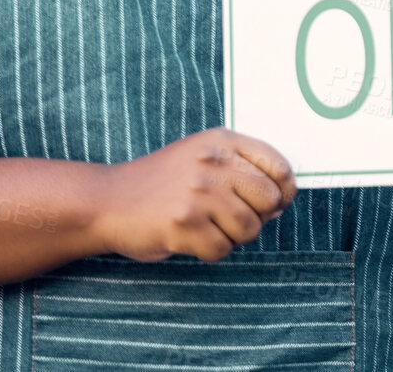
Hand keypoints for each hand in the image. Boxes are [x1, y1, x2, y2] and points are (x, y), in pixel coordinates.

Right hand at [93, 129, 297, 261]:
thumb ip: (242, 170)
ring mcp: (199, 193)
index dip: (284, 191)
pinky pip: (222, 249)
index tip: (271, 203)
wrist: (108, 201)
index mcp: (222, 141)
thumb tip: (282, 202)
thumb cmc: (162, 184)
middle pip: (270, 200)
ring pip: (249, 229)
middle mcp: (214, 162)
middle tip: (229, 219)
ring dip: (232, 237)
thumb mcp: (203, 157)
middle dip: (257, 217)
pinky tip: (189, 237)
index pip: (279, 167)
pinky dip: (210, 251)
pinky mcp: (184, 223)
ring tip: (206, 226)